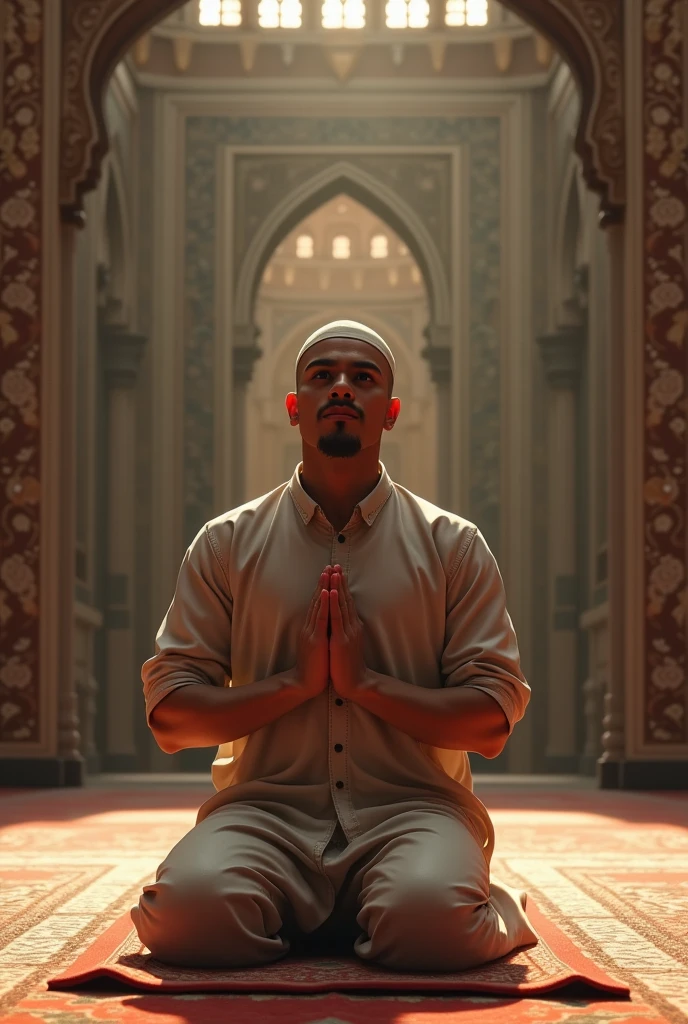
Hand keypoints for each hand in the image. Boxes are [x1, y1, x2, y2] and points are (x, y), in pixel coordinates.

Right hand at [293, 567, 331, 697]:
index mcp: (311, 628)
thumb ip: (321, 633)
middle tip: (330, 565)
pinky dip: (323, 604)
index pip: (318, 603)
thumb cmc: (315, 668)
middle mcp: (309, 627)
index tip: (330, 573)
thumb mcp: (318, 646)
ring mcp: (311, 632)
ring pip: (318, 605)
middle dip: (324, 582)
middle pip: (317, 600)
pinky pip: (320, 619)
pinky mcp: (316, 640)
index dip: (323, 587)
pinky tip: (326, 592)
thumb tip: (329, 623)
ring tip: (328, 572)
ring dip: (323, 587)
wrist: (304, 685)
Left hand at [329, 565, 368, 698]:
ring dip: (337, 587)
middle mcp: (352, 626)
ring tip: (333, 572)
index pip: (346, 601)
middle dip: (339, 581)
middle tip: (335, 564)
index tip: (337, 571)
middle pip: (345, 599)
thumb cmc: (348, 666)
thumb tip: (342, 620)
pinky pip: (337, 619)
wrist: (355, 684)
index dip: (342, 586)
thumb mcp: (348, 644)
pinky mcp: (341, 640)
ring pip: (341, 605)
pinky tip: (333, 592)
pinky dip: (335, 604)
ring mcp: (347, 632)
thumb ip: (346, 630)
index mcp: (352, 626)